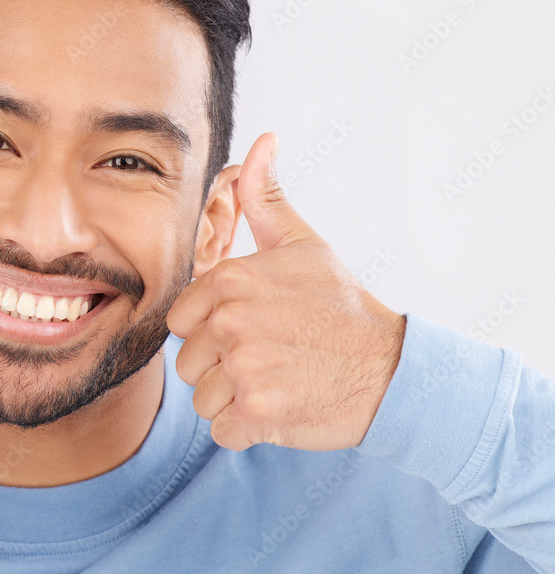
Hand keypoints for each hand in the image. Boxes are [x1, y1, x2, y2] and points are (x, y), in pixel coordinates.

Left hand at [166, 132, 405, 452]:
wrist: (392, 369)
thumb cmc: (340, 306)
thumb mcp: (303, 244)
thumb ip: (264, 198)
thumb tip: (261, 142)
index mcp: (232, 280)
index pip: (181, 320)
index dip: (210, 330)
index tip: (249, 329)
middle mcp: (232, 322)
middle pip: (188, 362)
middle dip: (220, 367)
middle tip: (269, 357)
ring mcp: (244, 369)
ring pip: (202, 399)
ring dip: (234, 400)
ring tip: (276, 381)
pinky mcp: (257, 414)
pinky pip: (221, 431)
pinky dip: (247, 430)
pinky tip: (280, 408)